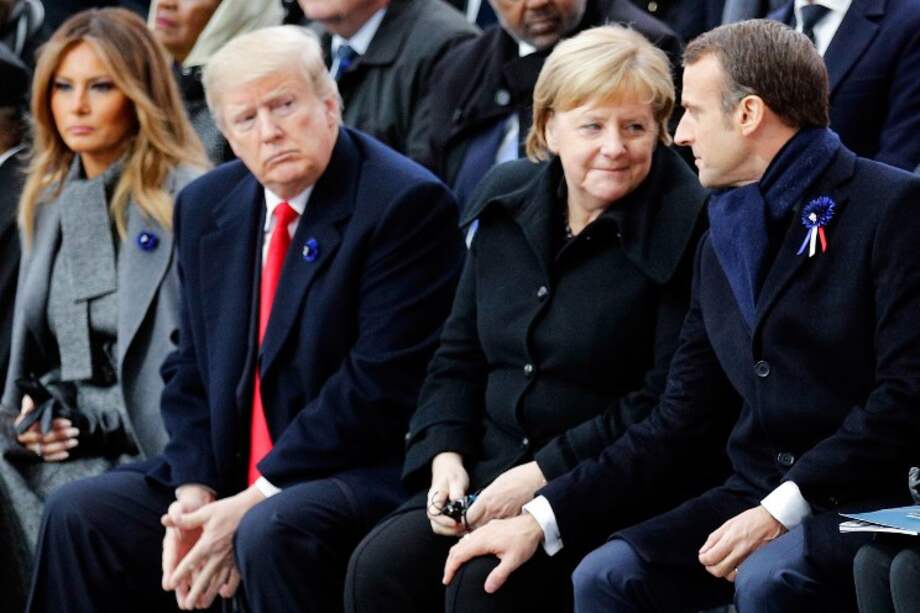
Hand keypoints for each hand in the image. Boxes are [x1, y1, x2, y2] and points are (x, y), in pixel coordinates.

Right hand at [15, 394, 78, 461]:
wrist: (30, 422)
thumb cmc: (35, 411)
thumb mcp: (33, 404)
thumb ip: (31, 403)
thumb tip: (30, 402)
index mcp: (21, 424)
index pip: (39, 425)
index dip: (55, 424)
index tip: (69, 422)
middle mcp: (22, 437)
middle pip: (42, 438)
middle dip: (60, 435)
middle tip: (75, 431)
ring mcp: (27, 448)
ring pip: (43, 449)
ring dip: (60, 446)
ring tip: (75, 442)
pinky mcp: (33, 456)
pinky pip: (43, 458)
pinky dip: (55, 457)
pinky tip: (66, 454)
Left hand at [163, 486, 263, 609]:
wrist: (253, 508)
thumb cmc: (228, 509)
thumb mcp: (206, 511)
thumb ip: (187, 519)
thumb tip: (167, 519)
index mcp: (208, 543)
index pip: (191, 562)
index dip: (180, 574)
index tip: (172, 584)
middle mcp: (219, 554)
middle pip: (205, 577)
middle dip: (195, 592)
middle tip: (187, 606)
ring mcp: (231, 557)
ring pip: (220, 580)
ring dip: (211, 594)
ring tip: (203, 605)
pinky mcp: (240, 557)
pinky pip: (236, 575)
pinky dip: (231, 586)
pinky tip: (225, 593)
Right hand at [427, 452, 469, 535]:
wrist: (448, 469)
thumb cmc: (452, 474)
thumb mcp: (456, 480)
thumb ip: (457, 492)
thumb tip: (459, 504)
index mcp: (434, 498)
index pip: (434, 515)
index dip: (444, 521)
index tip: (456, 522)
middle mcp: (433, 507)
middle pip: (436, 525)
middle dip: (449, 530)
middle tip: (464, 527)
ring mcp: (438, 511)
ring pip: (440, 528)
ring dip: (452, 531)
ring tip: (465, 528)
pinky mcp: (443, 514)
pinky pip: (445, 526)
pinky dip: (454, 529)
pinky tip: (465, 526)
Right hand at [442, 513, 542, 592]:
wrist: (532, 524)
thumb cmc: (523, 541)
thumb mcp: (513, 561)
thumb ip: (499, 575)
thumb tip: (487, 588)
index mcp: (481, 541)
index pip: (459, 556)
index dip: (450, 569)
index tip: (447, 580)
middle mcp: (478, 534)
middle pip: (456, 549)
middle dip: (449, 563)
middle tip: (448, 577)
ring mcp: (482, 530)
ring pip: (461, 542)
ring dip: (454, 556)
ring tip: (454, 567)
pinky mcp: (486, 529)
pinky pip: (467, 538)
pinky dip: (461, 548)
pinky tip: (466, 555)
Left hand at [465, 461, 545, 529]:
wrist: (537, 479)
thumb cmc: (518, 477)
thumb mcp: (495, 484)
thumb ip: (485, 496)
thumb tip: (478, 503)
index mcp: (486, 500)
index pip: (467, 518)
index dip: (463, 522)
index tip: (463, 522)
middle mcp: (494, 511)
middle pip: (476, 527)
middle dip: (472, 529)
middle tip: (471, 528)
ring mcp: (504, 518)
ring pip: (488, 530)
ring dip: (484, 530)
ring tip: (483, 530)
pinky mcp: (514, 521)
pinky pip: (502, 530)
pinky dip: (498, 531)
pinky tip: (498, 529)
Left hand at [698, 505, 785, 581]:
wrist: (775, 520)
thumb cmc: (751, 519)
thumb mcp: (729, 524)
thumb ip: (714, 538)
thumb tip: (703, 552)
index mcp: (731, 539)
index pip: (710, 558)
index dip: (703, 559)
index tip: (704, 557)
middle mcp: (740, 551)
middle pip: (719, 570)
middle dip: (711, 568)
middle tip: (711, 562)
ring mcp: (750, 559)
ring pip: (731, 576)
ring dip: (724, 572)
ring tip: (724, 564)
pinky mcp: (758, 564)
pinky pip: (743, 575)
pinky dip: (736, 573)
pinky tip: (735, 566)